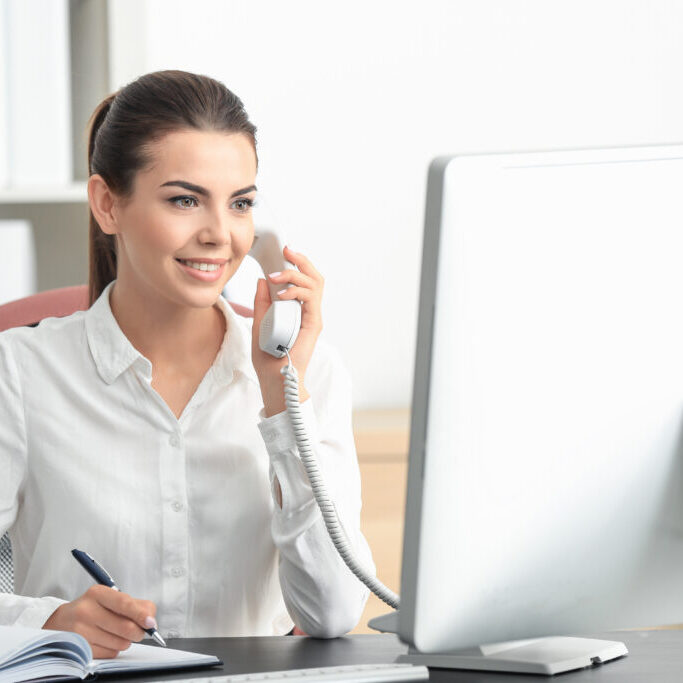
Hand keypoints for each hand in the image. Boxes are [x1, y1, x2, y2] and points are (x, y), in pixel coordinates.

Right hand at [42, 585, 156, 658]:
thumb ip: (134, 605)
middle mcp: (86, 611)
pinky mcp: (80, 648)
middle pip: (125, 627)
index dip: (140, 614)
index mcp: (97, 594)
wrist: (60, 622)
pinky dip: (114, 649)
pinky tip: (105, 641)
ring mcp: (81, 631)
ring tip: (116, 633)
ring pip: (120, 642)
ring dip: (125, 641)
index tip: (151, 623)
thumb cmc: (92, 609)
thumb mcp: (109, 599)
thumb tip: (151, 620)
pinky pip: (110, 653)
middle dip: (138, 632)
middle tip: (139, 631)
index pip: (124, 603)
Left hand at [252, 245, 323, 416]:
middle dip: (302, 261)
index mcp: (298, 309)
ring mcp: (312, 317)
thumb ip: (262, 302)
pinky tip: (282, 294)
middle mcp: (309, 311)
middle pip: (314, 277)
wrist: (273, 379)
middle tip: (287, 251)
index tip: (284, 251)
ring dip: (296, 274)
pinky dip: (297, 292)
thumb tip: (261, 281)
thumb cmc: (268, 357)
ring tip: (276, 276)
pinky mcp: (313, 325)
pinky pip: (310, 300)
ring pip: (315, 284)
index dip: (297, 263)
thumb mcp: (259, 322)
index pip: (304, 280)